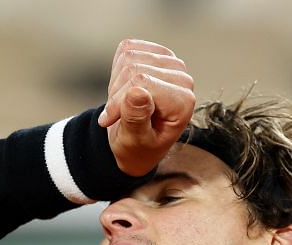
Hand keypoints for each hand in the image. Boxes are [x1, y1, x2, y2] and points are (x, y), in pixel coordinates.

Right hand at [98, 39, 195, 176]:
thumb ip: (136, 119)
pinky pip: (127, 49)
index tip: (108, 120)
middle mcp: (183, 79)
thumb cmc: (138, 147)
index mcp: (183, 102)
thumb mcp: (134, 141)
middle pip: (134, 69)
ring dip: (116, 83)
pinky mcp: (157, 53)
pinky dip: (117, 69)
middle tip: (116, 113)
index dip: (118, 101)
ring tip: (122, 103)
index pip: (141, 82)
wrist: (136, 144)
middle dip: (117, 93)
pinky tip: (123, 88)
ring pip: (129, 57)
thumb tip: (137, 92)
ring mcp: (171, 64)